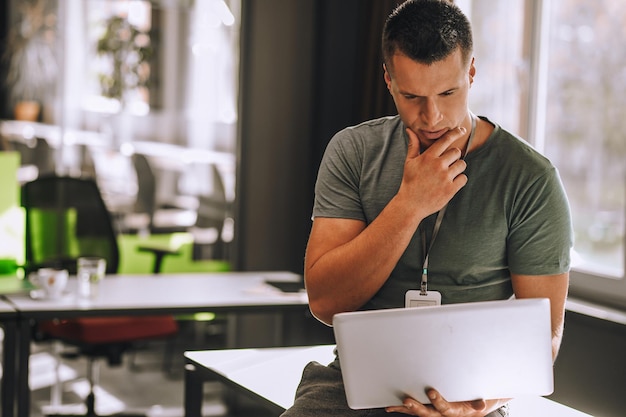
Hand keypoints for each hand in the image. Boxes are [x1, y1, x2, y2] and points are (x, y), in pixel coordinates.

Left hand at [385, 389, 504, 416]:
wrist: (469, 411)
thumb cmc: (472, 404)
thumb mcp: (478, 404)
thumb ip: (477, 404)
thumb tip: (480, 404)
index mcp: (453, 413)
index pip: (444, 408)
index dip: (437, 401)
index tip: (431, 392)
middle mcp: (440, 415)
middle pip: (427, 413)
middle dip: (416, 407)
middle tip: (407, 400)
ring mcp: (432, 414)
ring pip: (417, 412)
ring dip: (404, 409)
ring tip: (392, 405)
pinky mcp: (426, 411)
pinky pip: (412, 411)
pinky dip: (400, 409)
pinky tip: (390, 407)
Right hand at [398, 127, 467, 218]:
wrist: (411, 204)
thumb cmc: (410, 182)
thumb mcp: (409, 162)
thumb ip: (413, 145)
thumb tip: (410, 130)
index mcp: (428, 157)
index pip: (445, 140)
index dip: (455, 133)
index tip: (461, 130)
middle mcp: (438, 165)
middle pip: (456, 152)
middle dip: (454, 156)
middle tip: (447, 163)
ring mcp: (445, 177)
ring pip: (462, 164)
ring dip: (457, 168)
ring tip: (448, 174)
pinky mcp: (451, 189)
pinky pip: (463, 178)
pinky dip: (459, 180)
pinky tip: (450, 183)